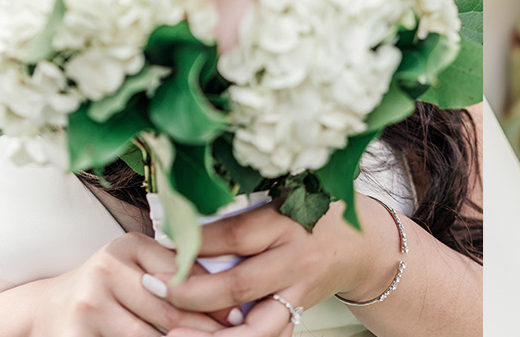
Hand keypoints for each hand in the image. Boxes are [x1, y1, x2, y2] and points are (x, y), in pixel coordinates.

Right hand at [29, 232, 226, 336]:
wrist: (47, 310)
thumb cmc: (108, 288)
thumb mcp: (137, 267)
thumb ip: (175, 270)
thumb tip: (232, 297)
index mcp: (128, 246)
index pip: (184, 274)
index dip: (216, 298)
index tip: (240, 316)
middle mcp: (107, 269)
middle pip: (171, 309)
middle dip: (206, 329)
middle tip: (235, 335)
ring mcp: (90, 305)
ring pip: (153, 336)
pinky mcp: (78, 335)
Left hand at [163, 198, 401, 336]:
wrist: (363, 248)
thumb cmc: (320, 214)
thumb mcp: (286, 197)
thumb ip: (242, 210)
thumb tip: (185, 221)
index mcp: (289, 222)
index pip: (236, 235)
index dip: (196, 242)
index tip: (161, 242)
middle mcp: (296, 262)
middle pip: (240, 285)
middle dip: (192, 292)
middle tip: (156, 289)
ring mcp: (299, 294)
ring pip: (257, 327)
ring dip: (215, 335)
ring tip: (175, 335)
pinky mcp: (299, 314)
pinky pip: (268, 336)